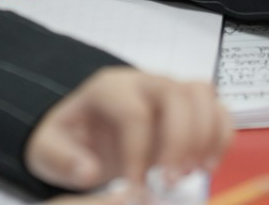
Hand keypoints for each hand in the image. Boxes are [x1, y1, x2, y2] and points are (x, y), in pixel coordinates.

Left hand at [24, 68, 231, 194]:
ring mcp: (169, 91)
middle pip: (177, 95)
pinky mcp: (188, 108)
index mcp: (108, 89)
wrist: (83, 131)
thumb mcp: (47, 149)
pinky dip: (221, 137)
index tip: (135, 186)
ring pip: (203, 95)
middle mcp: (143, 82)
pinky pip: (218, 110)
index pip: (134, 112)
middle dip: (180, 141)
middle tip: (170, 181)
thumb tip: (89, 171)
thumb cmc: (69, 137)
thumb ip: (62, 159)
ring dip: (206, 137)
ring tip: (193, 174)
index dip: (139, 152)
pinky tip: (206, 167)